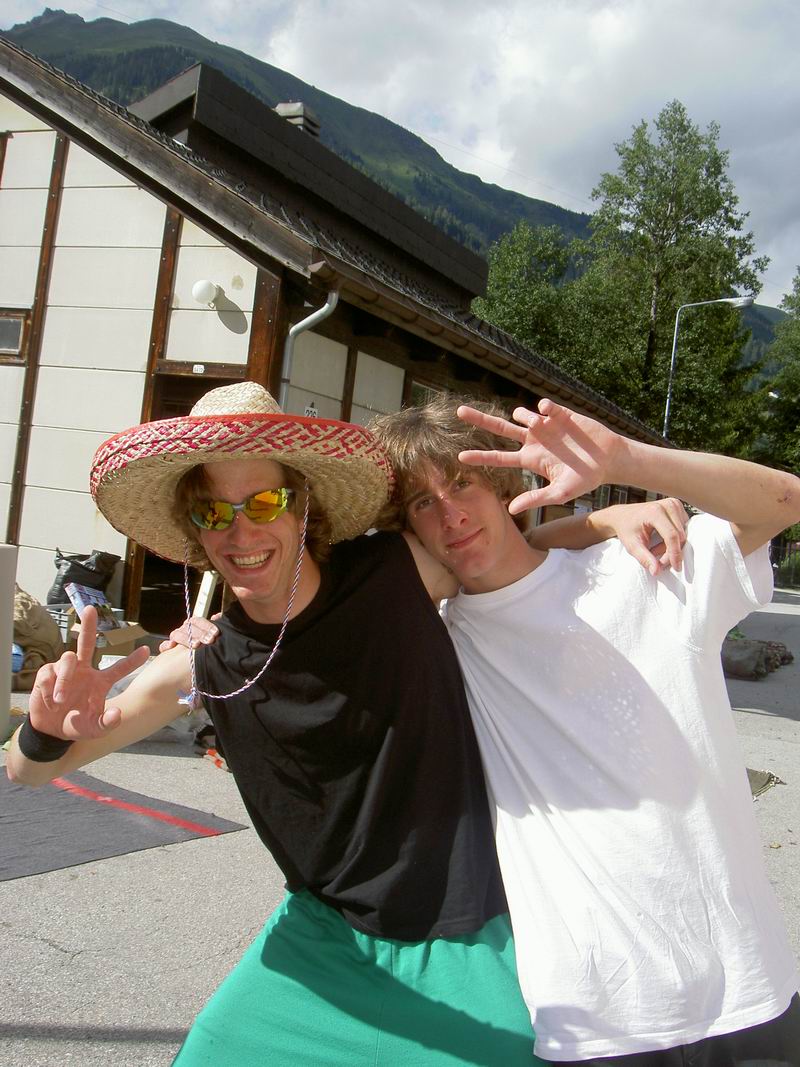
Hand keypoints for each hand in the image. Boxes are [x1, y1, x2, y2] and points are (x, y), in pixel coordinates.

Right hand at [29, 606, 150, 739]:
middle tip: (91, 608)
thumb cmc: (77, 725)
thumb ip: (108, 723)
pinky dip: (50, 689)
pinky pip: (49, 673)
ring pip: (68, 658)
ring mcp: (66, 670)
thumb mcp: (95, 729)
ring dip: (65, 679)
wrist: (52, 732)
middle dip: (89, 625)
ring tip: (61, 700)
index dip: (132, 660)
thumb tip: (117, 714)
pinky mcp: (48, 674)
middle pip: (87, 642)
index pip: (119, 668)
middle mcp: (85, 670)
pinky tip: (51, 701)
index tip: (146, 650)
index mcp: (100, 681)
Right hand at [159, 614, 219, 652]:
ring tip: (196, 645)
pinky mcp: (167, 650)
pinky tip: (171, 646)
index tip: (216, 632)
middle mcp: (184, 630)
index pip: (197, 621)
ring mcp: (175, 639)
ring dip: (186, 639)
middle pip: (188, 626)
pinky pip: (164, 646)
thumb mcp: (211, 638)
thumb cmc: (206, 649)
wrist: (197, 668)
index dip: (207, 625)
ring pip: (177, 634)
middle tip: (210, 640)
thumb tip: (217, 616)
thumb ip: (214, 628)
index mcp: (194, 626)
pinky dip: (166, 645)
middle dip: (200, 633)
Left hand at [457, 398, 624, 513]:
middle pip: (499, 429)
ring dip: (524, 417)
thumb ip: (535, 499)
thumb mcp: (560, 493)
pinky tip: (549, 413)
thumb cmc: (585, 479)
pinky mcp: (560, 414)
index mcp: (530, 459)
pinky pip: (543, 405)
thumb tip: (511, 508)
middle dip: (480, 420)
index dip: (480, 456)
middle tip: (459, 412)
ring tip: (539, 424)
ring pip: (520, 414)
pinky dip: (542, 407)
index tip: (459, 457)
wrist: (609, 460)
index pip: (498, 457)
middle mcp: (533, 441)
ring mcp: (545, 426)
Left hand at [595, 498, 688, 575]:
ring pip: (682, 534)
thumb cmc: (626, 529)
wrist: (622, 515)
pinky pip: (682, 529)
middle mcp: (667, 505)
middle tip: (657, 561)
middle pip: (679, 536)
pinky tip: (660, 542)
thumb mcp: (632, 545)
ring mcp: (674, 504)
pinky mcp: (678, 507)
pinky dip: (673, 540)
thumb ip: (644, 558)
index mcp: (655, 511)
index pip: (671, 536)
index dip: (674, 554)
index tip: (676, 568)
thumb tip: (656, 571)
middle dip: (671, 553)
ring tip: (654, 549)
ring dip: (671, 547)